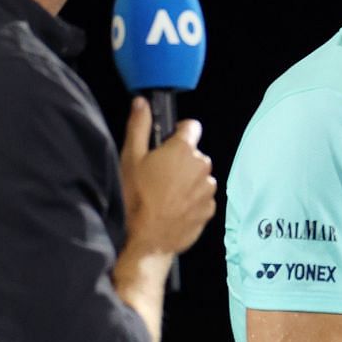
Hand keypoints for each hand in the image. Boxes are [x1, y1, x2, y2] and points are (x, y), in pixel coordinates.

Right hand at [119, 99, 215, 256]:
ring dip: (187, 180)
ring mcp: (209, 188)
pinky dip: (192, 198)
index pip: (191, 126)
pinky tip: (174, 207)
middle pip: (194, 154)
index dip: (178, 132)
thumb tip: (142, 103)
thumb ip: (139, 126)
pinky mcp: (211, 208)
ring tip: (165, 194)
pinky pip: (203, 196)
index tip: (167, 141)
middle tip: (158, 174)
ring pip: (199, 175)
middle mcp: (202, 165)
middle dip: (180, 160)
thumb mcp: (130, 158)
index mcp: (183, 149)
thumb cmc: (135, 197)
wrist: (147, 238)